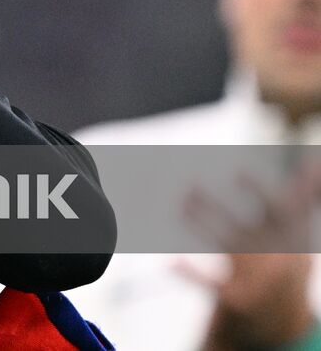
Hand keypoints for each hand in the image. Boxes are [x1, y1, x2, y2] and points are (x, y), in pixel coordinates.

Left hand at [179, 165, 320, 349]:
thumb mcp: (297, 228)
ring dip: (200, 223)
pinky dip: (191, 275)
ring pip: (223, 245)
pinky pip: (210, 283)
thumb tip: (316, 161)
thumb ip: (305, 194)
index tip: (237, 170)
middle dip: (217, 208)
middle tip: (189, 183)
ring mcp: (254, 277)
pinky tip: (171, 264)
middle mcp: (270, 254)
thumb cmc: (286, 257)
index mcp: (287, 235)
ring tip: (179, 202)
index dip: (257, 191)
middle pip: (241, 227)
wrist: (282, 316)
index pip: (275, 209)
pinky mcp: (235, 297)